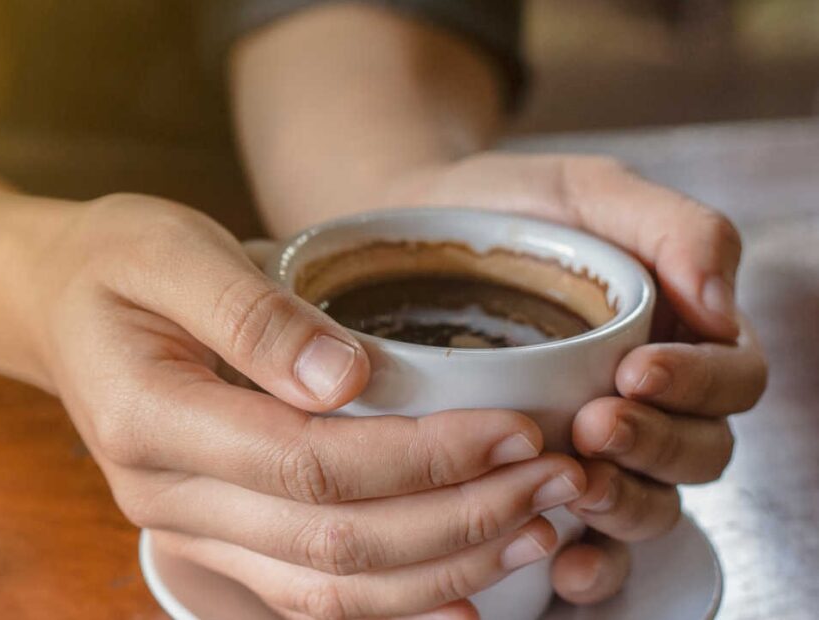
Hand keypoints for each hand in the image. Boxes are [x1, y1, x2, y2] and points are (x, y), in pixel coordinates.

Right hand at [31, 193, 587, 617]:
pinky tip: (465, 593)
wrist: (58, 301)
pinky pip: (307, 595)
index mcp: (154, 418)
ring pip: (330, 589)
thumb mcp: (171, 248)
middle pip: (335, 541)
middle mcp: (169, 494)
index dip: (424, 457)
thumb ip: (253, 314)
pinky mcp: (215, 533)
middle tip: (558, 482)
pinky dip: (392, 603)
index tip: (516, 429)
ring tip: (539, 531)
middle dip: (460, 517)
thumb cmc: (117, 261)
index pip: (311, 464)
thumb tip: (347, 378)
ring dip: (444, 568)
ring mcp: (190, 527)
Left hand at [386, 153, 767, 604]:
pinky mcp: (543, 480)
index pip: (731, 380)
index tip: (635, 371)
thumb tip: (722, 306)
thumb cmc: (510, 209)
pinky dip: (592, 561)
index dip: (700, 386)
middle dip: (656, 447)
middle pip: (699, 453)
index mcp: (679, 335)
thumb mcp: (590, 193)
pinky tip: (562, 558)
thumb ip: (672, 227)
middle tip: (595, 423)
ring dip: (624, 504)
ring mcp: (599, 447)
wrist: (412, 233)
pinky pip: (593, 542)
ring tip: (573, 482)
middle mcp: (650, 401)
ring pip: (652, 504)